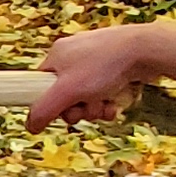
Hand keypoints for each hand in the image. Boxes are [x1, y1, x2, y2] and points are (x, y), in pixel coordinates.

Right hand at [26, 21, 175, 124]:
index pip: (41, 85)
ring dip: (94, 108)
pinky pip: (104, 92)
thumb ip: (44, 110)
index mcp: (58, 54)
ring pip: (87, 96)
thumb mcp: (68, 91)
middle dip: (77, 109)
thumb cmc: (105, 65)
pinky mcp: (115, 67)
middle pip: (65, 94)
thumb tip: (30, 126)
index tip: (61, 113)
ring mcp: (96, 60)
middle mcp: (75, 54)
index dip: (50, 104)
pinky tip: (115, 104)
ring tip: (105, 105)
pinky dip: (108, 102)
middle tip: (86, 111)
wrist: (146, 50)